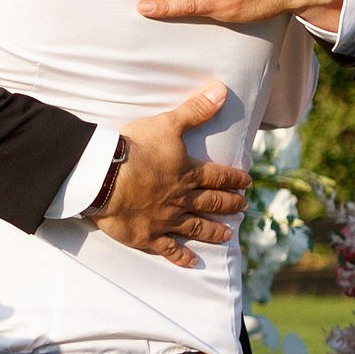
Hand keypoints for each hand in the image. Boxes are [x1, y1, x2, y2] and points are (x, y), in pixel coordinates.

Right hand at [84, 82, 248, 269]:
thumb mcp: (168, 124)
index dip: (234, 178)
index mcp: (188, 173)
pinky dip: (182, 256)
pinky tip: (193, 262)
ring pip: (196, 227)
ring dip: (213, 230)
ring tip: (228, 235)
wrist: (107, 178)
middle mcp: (182, 199)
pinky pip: (169, 250)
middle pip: (211, 203)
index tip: (247, 182)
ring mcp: (166, 220)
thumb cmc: (136, 149)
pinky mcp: (148, 236)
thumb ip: (195, 110)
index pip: (218, 176)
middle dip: (229, 205)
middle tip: (243, 208)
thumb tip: (221, 91)